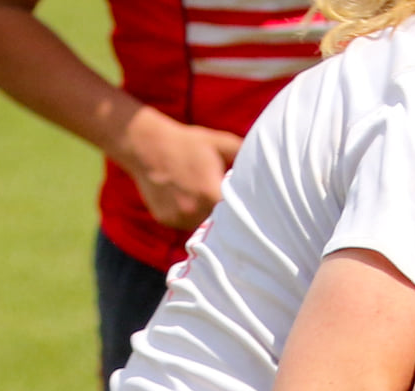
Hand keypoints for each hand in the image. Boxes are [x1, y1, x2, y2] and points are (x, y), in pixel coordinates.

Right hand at [117, 106, 241, 230]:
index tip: (245, 207)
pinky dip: (186, 216)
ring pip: (201, 225)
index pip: (236, 215)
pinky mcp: (166, 221)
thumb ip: (243, 153)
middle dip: (222, 213)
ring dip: (203, 215)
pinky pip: (183, 224)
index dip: (241, 210)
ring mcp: (178, 218)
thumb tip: (269, 164)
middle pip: (219, 222)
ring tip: (197, 194)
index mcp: (211, 194)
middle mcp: (195, 211)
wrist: (145, 144)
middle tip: (216, 196)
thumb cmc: (186, 142)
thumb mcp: (219, 143)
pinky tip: (182, 197)